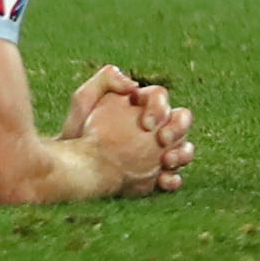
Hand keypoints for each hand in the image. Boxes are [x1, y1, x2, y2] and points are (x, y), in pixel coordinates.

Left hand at [71, 67, 193, 195]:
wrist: (74, 162)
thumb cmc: (79, 127)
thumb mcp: (85, 98)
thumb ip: (107, 80)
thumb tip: (134, 84)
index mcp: (141, 104)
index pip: (161, 97)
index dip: (159, 109)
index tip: (145, 124)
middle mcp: (156, 125)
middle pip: (182, 120)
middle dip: (178, 129)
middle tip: (162, 140)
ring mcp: (160, 149)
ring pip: (185, 148)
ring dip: (182, 154)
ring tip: (165, 162)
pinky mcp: (157, 173)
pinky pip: (175, 176)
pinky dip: (174, 179)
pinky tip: (162, 180)